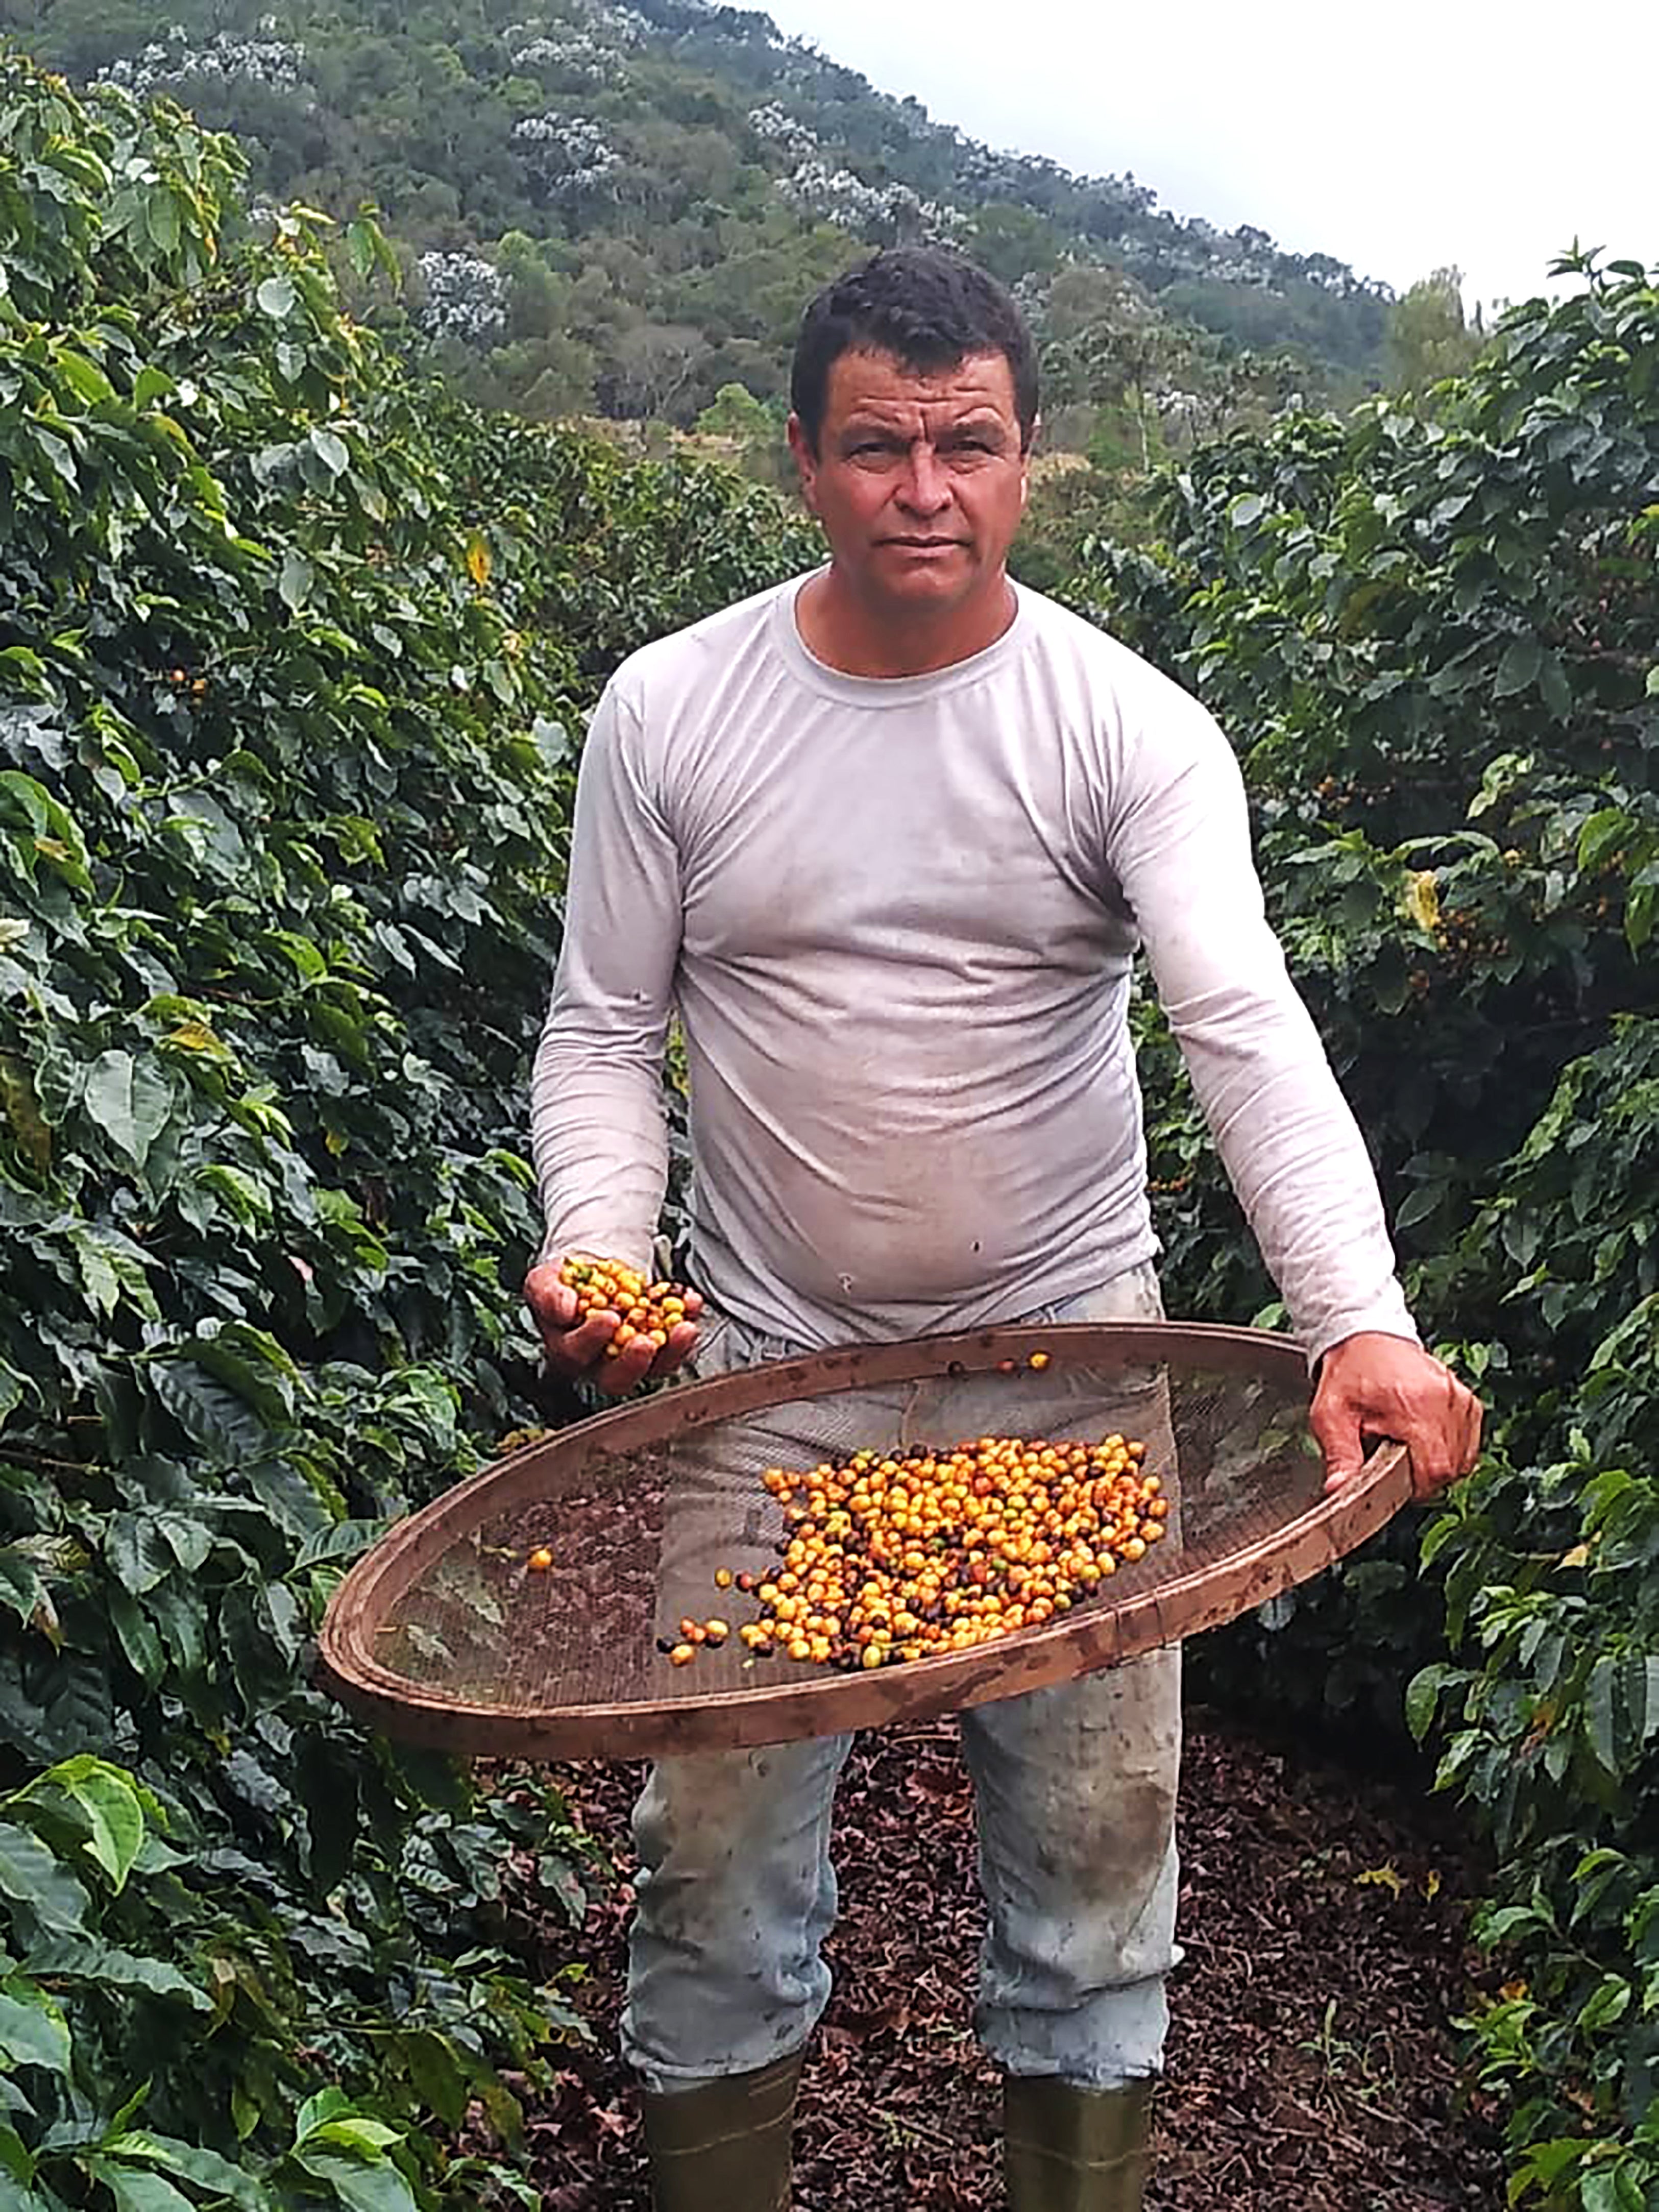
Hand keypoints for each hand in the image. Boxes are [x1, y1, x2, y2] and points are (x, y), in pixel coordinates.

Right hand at [524, 1260, 702, 1397]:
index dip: (592, 1339)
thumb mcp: (545, 1281)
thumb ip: (548, 1294)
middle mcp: (600, 1362)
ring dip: (673, 1349)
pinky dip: (687, 1324)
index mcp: (568, 1349)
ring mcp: (632, 1356)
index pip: (576, 1354)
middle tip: (647, 1342)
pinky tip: (691, 1303)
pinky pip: (676, 1346)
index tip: (607, 1318)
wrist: (591, 1274)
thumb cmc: (565, 1286)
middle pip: (617, 1377)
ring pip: (654, 1367)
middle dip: (635, 1361)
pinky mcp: (658, 1345)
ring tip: (684, 1326)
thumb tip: (564, 1307)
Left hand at [1311, 1331, 1481, 1500]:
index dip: (1415, 1488)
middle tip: (1394, 1464)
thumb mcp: (1331, 1414)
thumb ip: (1339, 1455)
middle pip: (1451, 1468)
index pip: (1434, 1470)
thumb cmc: (1350, 1373)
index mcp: (1415, 1405)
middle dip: (1423, 1478)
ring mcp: (1461, 1399)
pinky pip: (1468, 1444)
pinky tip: (1424, 1441)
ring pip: (1463, 1460)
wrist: (1366, 1338)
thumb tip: (1340, 1489)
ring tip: (1406, 1449)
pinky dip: (1449, 1452)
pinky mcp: (1468, 1402)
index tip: (1394, 1486)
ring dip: (1437, 1466)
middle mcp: (1446, 1400)